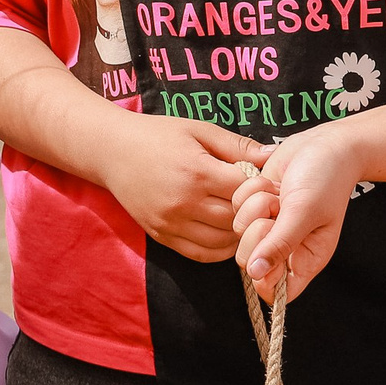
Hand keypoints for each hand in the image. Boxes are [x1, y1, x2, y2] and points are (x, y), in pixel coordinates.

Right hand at [101, 114, 267, 262]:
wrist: (111, 151)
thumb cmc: (158, 135)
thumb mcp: (199, 130)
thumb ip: (237, 145)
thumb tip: (274, 155)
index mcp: (197, 172)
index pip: (245, 192)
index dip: (262, 189)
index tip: (267, 183)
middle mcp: (184, 202)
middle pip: (236, 219)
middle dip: (254, 213)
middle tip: (263, 205)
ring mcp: (171, 223)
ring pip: (222, 242)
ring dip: (239, 233)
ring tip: (246, 219)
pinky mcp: (161, 236)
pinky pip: (200, 254)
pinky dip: (219, 250)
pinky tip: (227, 234)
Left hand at [230, 127, 364, 304]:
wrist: (324, 143)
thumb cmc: (326, 179)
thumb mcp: (305, 211)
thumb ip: (280, 243)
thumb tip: (256, 273)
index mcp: (305, 258)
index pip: (277, 292)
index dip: (265, 279)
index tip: (267, 253)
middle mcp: (285, 247)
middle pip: (249, 261)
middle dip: (258, 232)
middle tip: (278, 210)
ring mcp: (268, 226)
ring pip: (240, 230)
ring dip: (256, 205)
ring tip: (280, 193)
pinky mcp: (255, 206)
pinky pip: (236, 207)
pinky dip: (250, 190)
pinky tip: (271, 182)